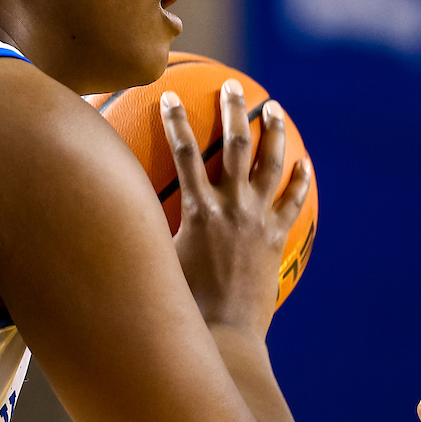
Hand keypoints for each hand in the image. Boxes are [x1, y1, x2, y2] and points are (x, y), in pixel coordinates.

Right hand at [161, 79, 310, 337]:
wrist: (223, 333)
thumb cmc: (181, 302)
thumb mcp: (156, 260)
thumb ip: (144, 231)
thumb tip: (116, 209)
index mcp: (198, 211)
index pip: (184, 154)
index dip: (176, 122)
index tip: (170, 96)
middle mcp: (232, 208)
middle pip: (236, 146)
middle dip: (233, 111)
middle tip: (233, 87)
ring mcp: (258, 221)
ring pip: (272, 166)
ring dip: (274, 133)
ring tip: (274, 110)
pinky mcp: (275, 239)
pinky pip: (292, 203)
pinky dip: (298, 180)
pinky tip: (304, 164)